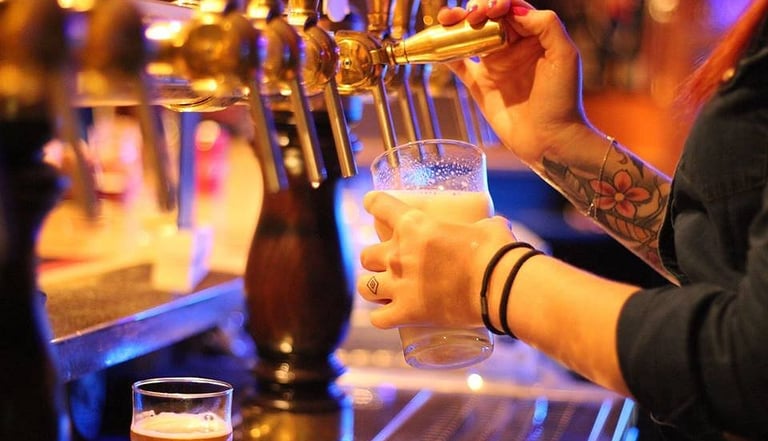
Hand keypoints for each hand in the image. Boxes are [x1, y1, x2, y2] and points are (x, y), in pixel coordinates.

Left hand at [356, 191, 515, 328]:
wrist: (500, 286)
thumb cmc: (496, 252)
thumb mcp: (487, 227)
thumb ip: (483, 225)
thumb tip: (495, 227)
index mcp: (414, 225)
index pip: (380, 206)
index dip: (373, 203)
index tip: (370, 203)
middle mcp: (399, 253)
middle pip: (366, 255)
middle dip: (374, 259)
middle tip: (387, 263)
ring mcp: (400, 285)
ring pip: (364, 286)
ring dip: (371, 287)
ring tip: (380, 291)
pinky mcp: (407, 313)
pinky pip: (378, 319)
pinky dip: (380, 317)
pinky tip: (386, 316)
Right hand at [437, 1, 593, 164]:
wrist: (550, 140)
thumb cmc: (562, 100)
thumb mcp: (564, 55)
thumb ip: (546, 25)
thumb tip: (514, 9)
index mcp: (534, 36)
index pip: (511, 8)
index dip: (497, 3)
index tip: (489, 11)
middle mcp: (513, 47)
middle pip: (487, 17)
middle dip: (474, 9)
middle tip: (468, 16)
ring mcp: (494, 66)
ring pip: (470, 36)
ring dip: (456, 25)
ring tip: (446, 20)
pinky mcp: (480, 85)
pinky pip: (458, 65)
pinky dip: (445, 54)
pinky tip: (437, 46)